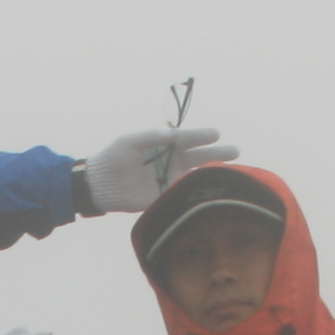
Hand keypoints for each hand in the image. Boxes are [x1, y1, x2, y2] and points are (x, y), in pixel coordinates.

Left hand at [81, 124, 235, 213]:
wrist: (99, 184)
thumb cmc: (113, 156)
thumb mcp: (130, 141)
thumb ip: (151, 137)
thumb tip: (173, 134)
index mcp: (166, 146)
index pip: (189, 139)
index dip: (202, 136)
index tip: (215, 134)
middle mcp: (173, 163)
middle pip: (200, 158)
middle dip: (218, 154)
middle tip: (235, 151)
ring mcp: (170, 182)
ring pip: (196, 178)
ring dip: (211, 177)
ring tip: (230, 175)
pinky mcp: (164, 200)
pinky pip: (182, 198)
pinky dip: (195, 197)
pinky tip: (209, 196)